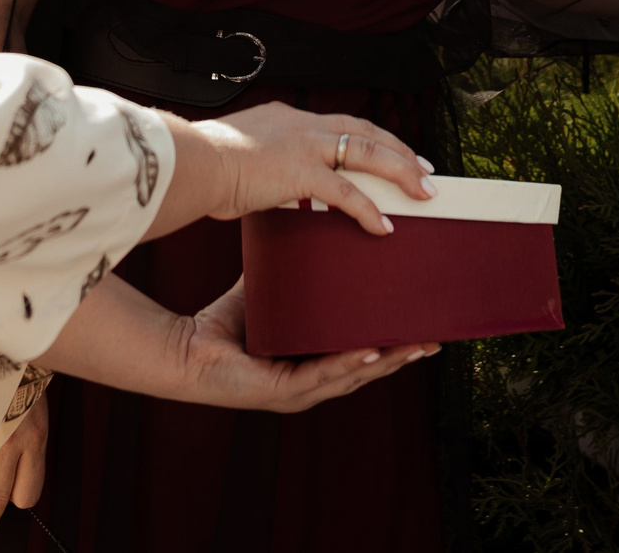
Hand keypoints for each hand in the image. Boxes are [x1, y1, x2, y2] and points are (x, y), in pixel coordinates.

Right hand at [152, 103, 434, 240]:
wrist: (189, 164)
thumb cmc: (202, 167)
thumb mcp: (238, 156)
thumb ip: (261, 166)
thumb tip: (265, 184)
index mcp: (286, 118)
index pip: (340, 122)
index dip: (371, 135)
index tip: (393, 148)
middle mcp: (300, 124)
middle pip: (364, 131)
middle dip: (400, 150)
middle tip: (426, 169)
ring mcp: (303, 145)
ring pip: (367, 154)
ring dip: (400, 174)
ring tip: (424, 195)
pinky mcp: (300, 172)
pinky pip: (346, 193)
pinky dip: (368, 209)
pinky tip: (384, 227)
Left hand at [174, 277, 435, 412]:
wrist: (183, 350)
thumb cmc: (224, 327)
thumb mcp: (269, 296)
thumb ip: (290, 272)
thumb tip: (306, 225)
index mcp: (312, 362)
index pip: (361, 353)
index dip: (392, 342)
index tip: (423, 327)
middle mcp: (311, 381)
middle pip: (368, 369)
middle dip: (402, 354)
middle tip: (435, 339)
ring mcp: (298, 391)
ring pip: (352, 377)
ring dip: (386, 362)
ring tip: (415, 345)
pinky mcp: (280, 393)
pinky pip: (321, 377)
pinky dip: (346, 364)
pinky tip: (369, 352)